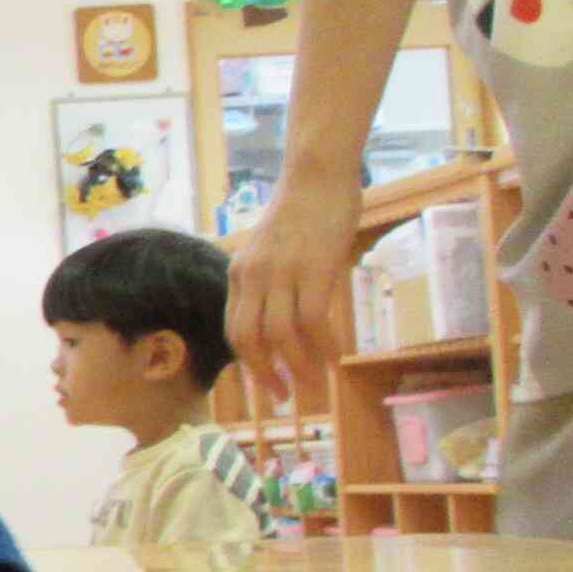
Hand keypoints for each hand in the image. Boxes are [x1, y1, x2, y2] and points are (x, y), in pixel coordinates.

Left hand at [227, 166, 360, 402]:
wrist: (317, 174)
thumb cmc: (301, 211)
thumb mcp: (272, 251)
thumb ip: (271, 283)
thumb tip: (285, 322)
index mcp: (238, 273)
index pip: (235, 330)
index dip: (251, 363)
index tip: (268, 385)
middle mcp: (252, 276)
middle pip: (249, 340)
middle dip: (266, 376)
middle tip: (287, 397)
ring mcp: (281, 273)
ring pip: (281, 336)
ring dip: (299, 367)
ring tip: (316, 385)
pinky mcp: (313, 269)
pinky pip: (313, 321)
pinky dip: (324, 346)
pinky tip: (336, 359)